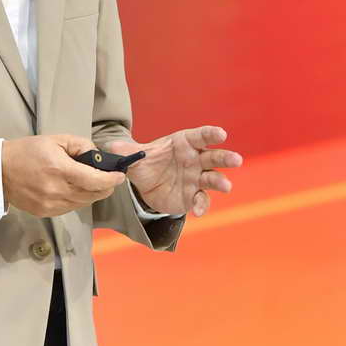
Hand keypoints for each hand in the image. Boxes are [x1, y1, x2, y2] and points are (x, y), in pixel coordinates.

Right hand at [2, 133, 130, 217]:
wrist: (0, 171)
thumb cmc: (28, 151)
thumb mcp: (56, 140)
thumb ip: (81, 145)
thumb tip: (97, 157)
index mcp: (60, 170)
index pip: (96, 181)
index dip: (112, 179)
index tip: (119, 175)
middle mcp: (58, 191)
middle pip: (94, 195)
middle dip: (105, 186)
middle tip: (108, 178)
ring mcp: (51, 205)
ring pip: (84, 203)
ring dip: (92, 194)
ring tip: (90, 182)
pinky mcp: (46, 213)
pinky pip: (71, 208)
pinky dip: (78, 199)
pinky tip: (73, 189)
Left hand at [125, 126, 241, 216]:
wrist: (146, 182)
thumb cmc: (148, 162)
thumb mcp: (135, 157)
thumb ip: (125, 152)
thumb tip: (110, 148)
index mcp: (185, 143)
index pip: (201, 136)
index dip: (211, 134)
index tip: (221, 134)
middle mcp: (196, 159)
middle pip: (214, 157)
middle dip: (226, 158)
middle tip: (236, 160)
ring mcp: (197, 178)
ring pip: (213, 178)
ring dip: (221, 182)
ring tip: (226, 186)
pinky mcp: (193, 195)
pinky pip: (201, 199)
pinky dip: (201, 205)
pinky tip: (198, 211)